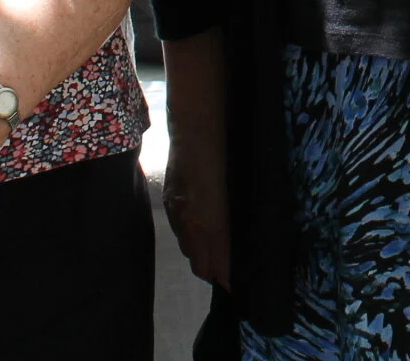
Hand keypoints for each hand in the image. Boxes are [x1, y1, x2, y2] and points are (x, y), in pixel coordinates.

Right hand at [164, 131, 229, 288]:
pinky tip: (201, 230)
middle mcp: (190, 221)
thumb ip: (235, 219)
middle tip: (230, 274)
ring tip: (218, 255)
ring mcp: (176, 211)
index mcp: (210, 220)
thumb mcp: (239, 186)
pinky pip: (180, 230)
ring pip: (189, 248)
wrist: (194, 123)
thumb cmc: (227, 149)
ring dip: (202, 256)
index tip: (236, 287)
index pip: (218, 262)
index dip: (226, 277)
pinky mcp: (169, 199)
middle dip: (214, 272)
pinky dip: (192, 238)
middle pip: (200, 264)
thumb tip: (237, 239)